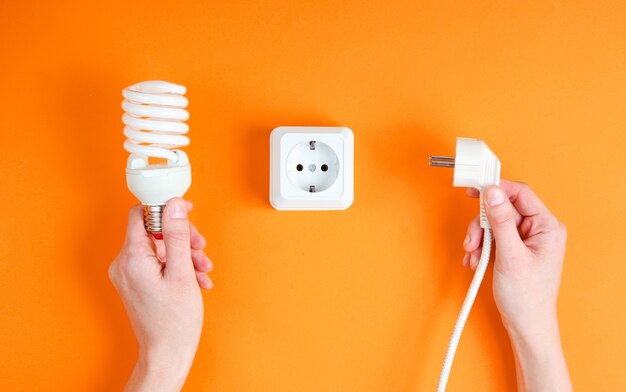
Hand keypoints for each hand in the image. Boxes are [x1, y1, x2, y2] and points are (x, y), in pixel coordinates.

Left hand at [109, 198, 212, 390]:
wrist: (167, 353)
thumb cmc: (174, 321)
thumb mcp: (182, 272)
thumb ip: (177, 235)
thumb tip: (174, 205)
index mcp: (132, 258)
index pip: (140, 213)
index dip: (165, 208)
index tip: (186, 211)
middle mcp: (124, 264)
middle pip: (153, 230)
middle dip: (181, 236)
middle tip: (200, 247)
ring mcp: (129, 274)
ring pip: (159, 247)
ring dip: (184, 253)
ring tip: (202, 268)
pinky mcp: (136, 282)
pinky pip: (157, 262)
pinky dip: (178, 265)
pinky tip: (195, 278)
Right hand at [463, 180, 571, 390]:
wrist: (525, 324)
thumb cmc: (526, 296)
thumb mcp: (511, 255)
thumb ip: (501, 221)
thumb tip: (493, 192)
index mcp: (547, 226)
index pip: (520, 193)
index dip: (496, 188)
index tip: (474, 188)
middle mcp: (538, 229)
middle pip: (502, 209)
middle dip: (482, 225)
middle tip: (472, 239)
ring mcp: (525, 239)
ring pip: (493, 223)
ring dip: (478, 238)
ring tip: (474, 255)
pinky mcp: (513, 248)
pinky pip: (492, 237)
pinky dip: (480, 247)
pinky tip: (476, 260)